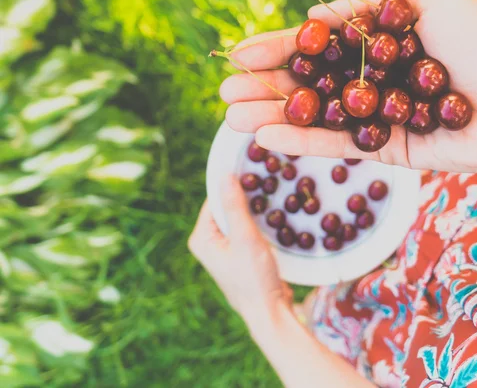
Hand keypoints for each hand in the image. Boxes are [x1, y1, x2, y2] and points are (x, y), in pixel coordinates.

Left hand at [188, 176, 291, 328]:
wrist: (269, 312)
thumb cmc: (253, 278)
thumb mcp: (245, 238)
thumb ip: (234, 207)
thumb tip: (225, 176)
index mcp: (201, 239)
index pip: (213, 200)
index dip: (231, 184)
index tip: (249, 167)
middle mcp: (209, 243)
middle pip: (226, 208)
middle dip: (244, 195)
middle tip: (264, 178)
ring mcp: (225, 250)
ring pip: (238, 218)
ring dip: (254, 208)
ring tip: (271, 192)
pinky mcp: (240, 255)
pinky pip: (247, 229)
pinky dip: (258, 221)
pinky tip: (273, 213)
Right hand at [220, 0, 476, 171]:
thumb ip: (364, 5)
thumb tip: (313, 20)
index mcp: (376, 45)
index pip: (316, 47)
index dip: (277, 50)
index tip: (238, 54)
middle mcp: (370, 82)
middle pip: (308, 86)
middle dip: (264, 89)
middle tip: (224, 93)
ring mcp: (375, 119)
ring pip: (315, 118)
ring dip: (272, 117)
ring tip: (231, 117)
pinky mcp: (385, 152)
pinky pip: (339, 146)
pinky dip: (303, 142)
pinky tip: (267, 137)